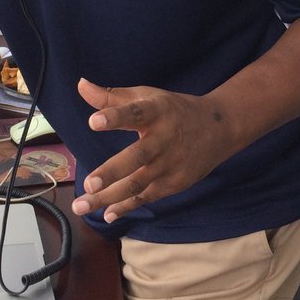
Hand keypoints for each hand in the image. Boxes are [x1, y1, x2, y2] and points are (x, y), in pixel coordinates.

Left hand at [69, 78, 235, 221]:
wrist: (219, 128)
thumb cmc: (174, 110)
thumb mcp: (147, 97)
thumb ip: (112, 97)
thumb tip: (80, 85)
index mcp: (157, 111)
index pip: (135, 113)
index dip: (115, 117)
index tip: (93, 121)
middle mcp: (165, 138)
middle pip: (137, 157)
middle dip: (112, 172)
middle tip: (88, 183)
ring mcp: (171, 163)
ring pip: (138, 183)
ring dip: (109, 196)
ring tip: (82, 205)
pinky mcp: (175, 183)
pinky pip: (146, 196)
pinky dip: (126, 206)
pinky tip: (106, 214)